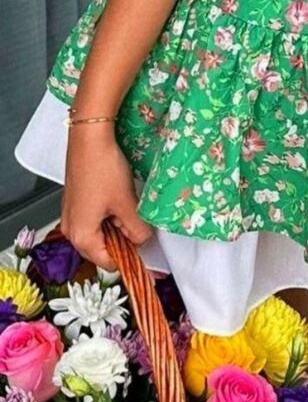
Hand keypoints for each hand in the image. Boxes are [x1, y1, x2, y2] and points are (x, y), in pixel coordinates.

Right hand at [60, 129, 155, 270]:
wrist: (89, 138)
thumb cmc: (103, 168)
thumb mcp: (127, 204)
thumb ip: (138, 230)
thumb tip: (142, 240)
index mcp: (81, 236)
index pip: (108, 263)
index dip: (129, 257)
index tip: (143, 248)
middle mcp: (71, 229)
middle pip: (102, 248)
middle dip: (122, 239)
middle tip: (136, 220)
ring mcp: (71, 215)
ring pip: (99, 232)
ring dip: (116, 225)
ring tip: (125, 204)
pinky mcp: (74, 202)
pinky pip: (94, 218)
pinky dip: (108, 214)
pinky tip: (116, 198)